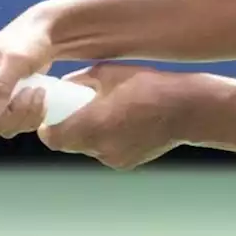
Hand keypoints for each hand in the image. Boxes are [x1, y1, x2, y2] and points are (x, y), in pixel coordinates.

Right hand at [0, 4, 58, 138]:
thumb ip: (1, 86)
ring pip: (3, 128)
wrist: (45, 35)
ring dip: (25, 117)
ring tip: (39, 92)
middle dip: (12, 115)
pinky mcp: (7, 106)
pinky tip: (41, 100)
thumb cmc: (27, 40)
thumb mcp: (15, 60)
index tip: (2, 105)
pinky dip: (31, 118)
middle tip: (30, 94)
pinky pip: (16, 125)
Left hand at [38, 63, 189, 169]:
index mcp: (91, 125)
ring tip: (108, 112)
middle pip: (69, 143)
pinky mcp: (127, 163)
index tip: (52, 113)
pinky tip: (125, 121)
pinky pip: (107, 151)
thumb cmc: (149, 85)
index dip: (48, 125)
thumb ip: (79, 81)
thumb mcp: (108, 72)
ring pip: (88, 147)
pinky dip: (108, 138)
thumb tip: (65, 86)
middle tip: (79, 108)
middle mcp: (100, 148)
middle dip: (69, 126)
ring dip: (90, 132)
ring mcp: (114, 158)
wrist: (188, 109)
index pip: (51, 137)